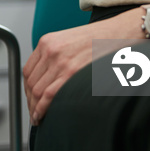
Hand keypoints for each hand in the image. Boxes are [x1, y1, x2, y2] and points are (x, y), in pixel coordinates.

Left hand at [23, 13, 139, 124]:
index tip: (31, 99)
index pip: (28, 71)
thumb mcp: (70, 41)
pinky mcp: (71, 72)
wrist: (122, 32)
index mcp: (47, 42)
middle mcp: (50, 50)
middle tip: (33, 112)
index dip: (27, 89)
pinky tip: (41, 116)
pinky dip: (41, 109)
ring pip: (37, 91)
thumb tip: (47, 80)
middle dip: (30, 101)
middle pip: (30, 82)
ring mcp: (60, 61)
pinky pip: (48, 95)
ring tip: (37, 118)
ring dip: (34, 108)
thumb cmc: (100, 39)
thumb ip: (56, 56)